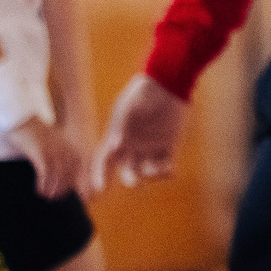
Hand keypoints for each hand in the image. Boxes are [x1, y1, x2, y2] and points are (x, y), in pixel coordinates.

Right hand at [10, 118, 85, 198]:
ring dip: (52, 190)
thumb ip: (60, 153)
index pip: (77, 170)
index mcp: (69, 146)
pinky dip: (43, 185)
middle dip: (63, 189)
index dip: (73, 183)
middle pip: (69, 175)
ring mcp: (53, 151)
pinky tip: (39, 190)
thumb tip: (62, 171)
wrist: (21, 117)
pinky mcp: (41, 153)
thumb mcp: (53, 140)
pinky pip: (45, 174)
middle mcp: (64, 149)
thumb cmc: (35, 131)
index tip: (67, 192)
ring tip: (47, 196)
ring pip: (58, 177)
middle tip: (55, 197)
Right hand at [93, 73, 185, 189]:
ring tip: (159, 169)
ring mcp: (150, 146)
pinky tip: (170, 170)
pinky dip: (167, 170)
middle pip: (127, 170)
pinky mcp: (168, 144)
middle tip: (134, 182)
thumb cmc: (142, 92)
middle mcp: (132, 145)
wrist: (166, 81)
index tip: (101, 189)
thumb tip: (113, 146)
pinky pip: (166, 164)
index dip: (100, 174)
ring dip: (151, 174)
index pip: (104, 160)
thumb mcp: (127, 106)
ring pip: (148, 170)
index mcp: (117, 136)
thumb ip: (120, 125)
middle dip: (129, 178)